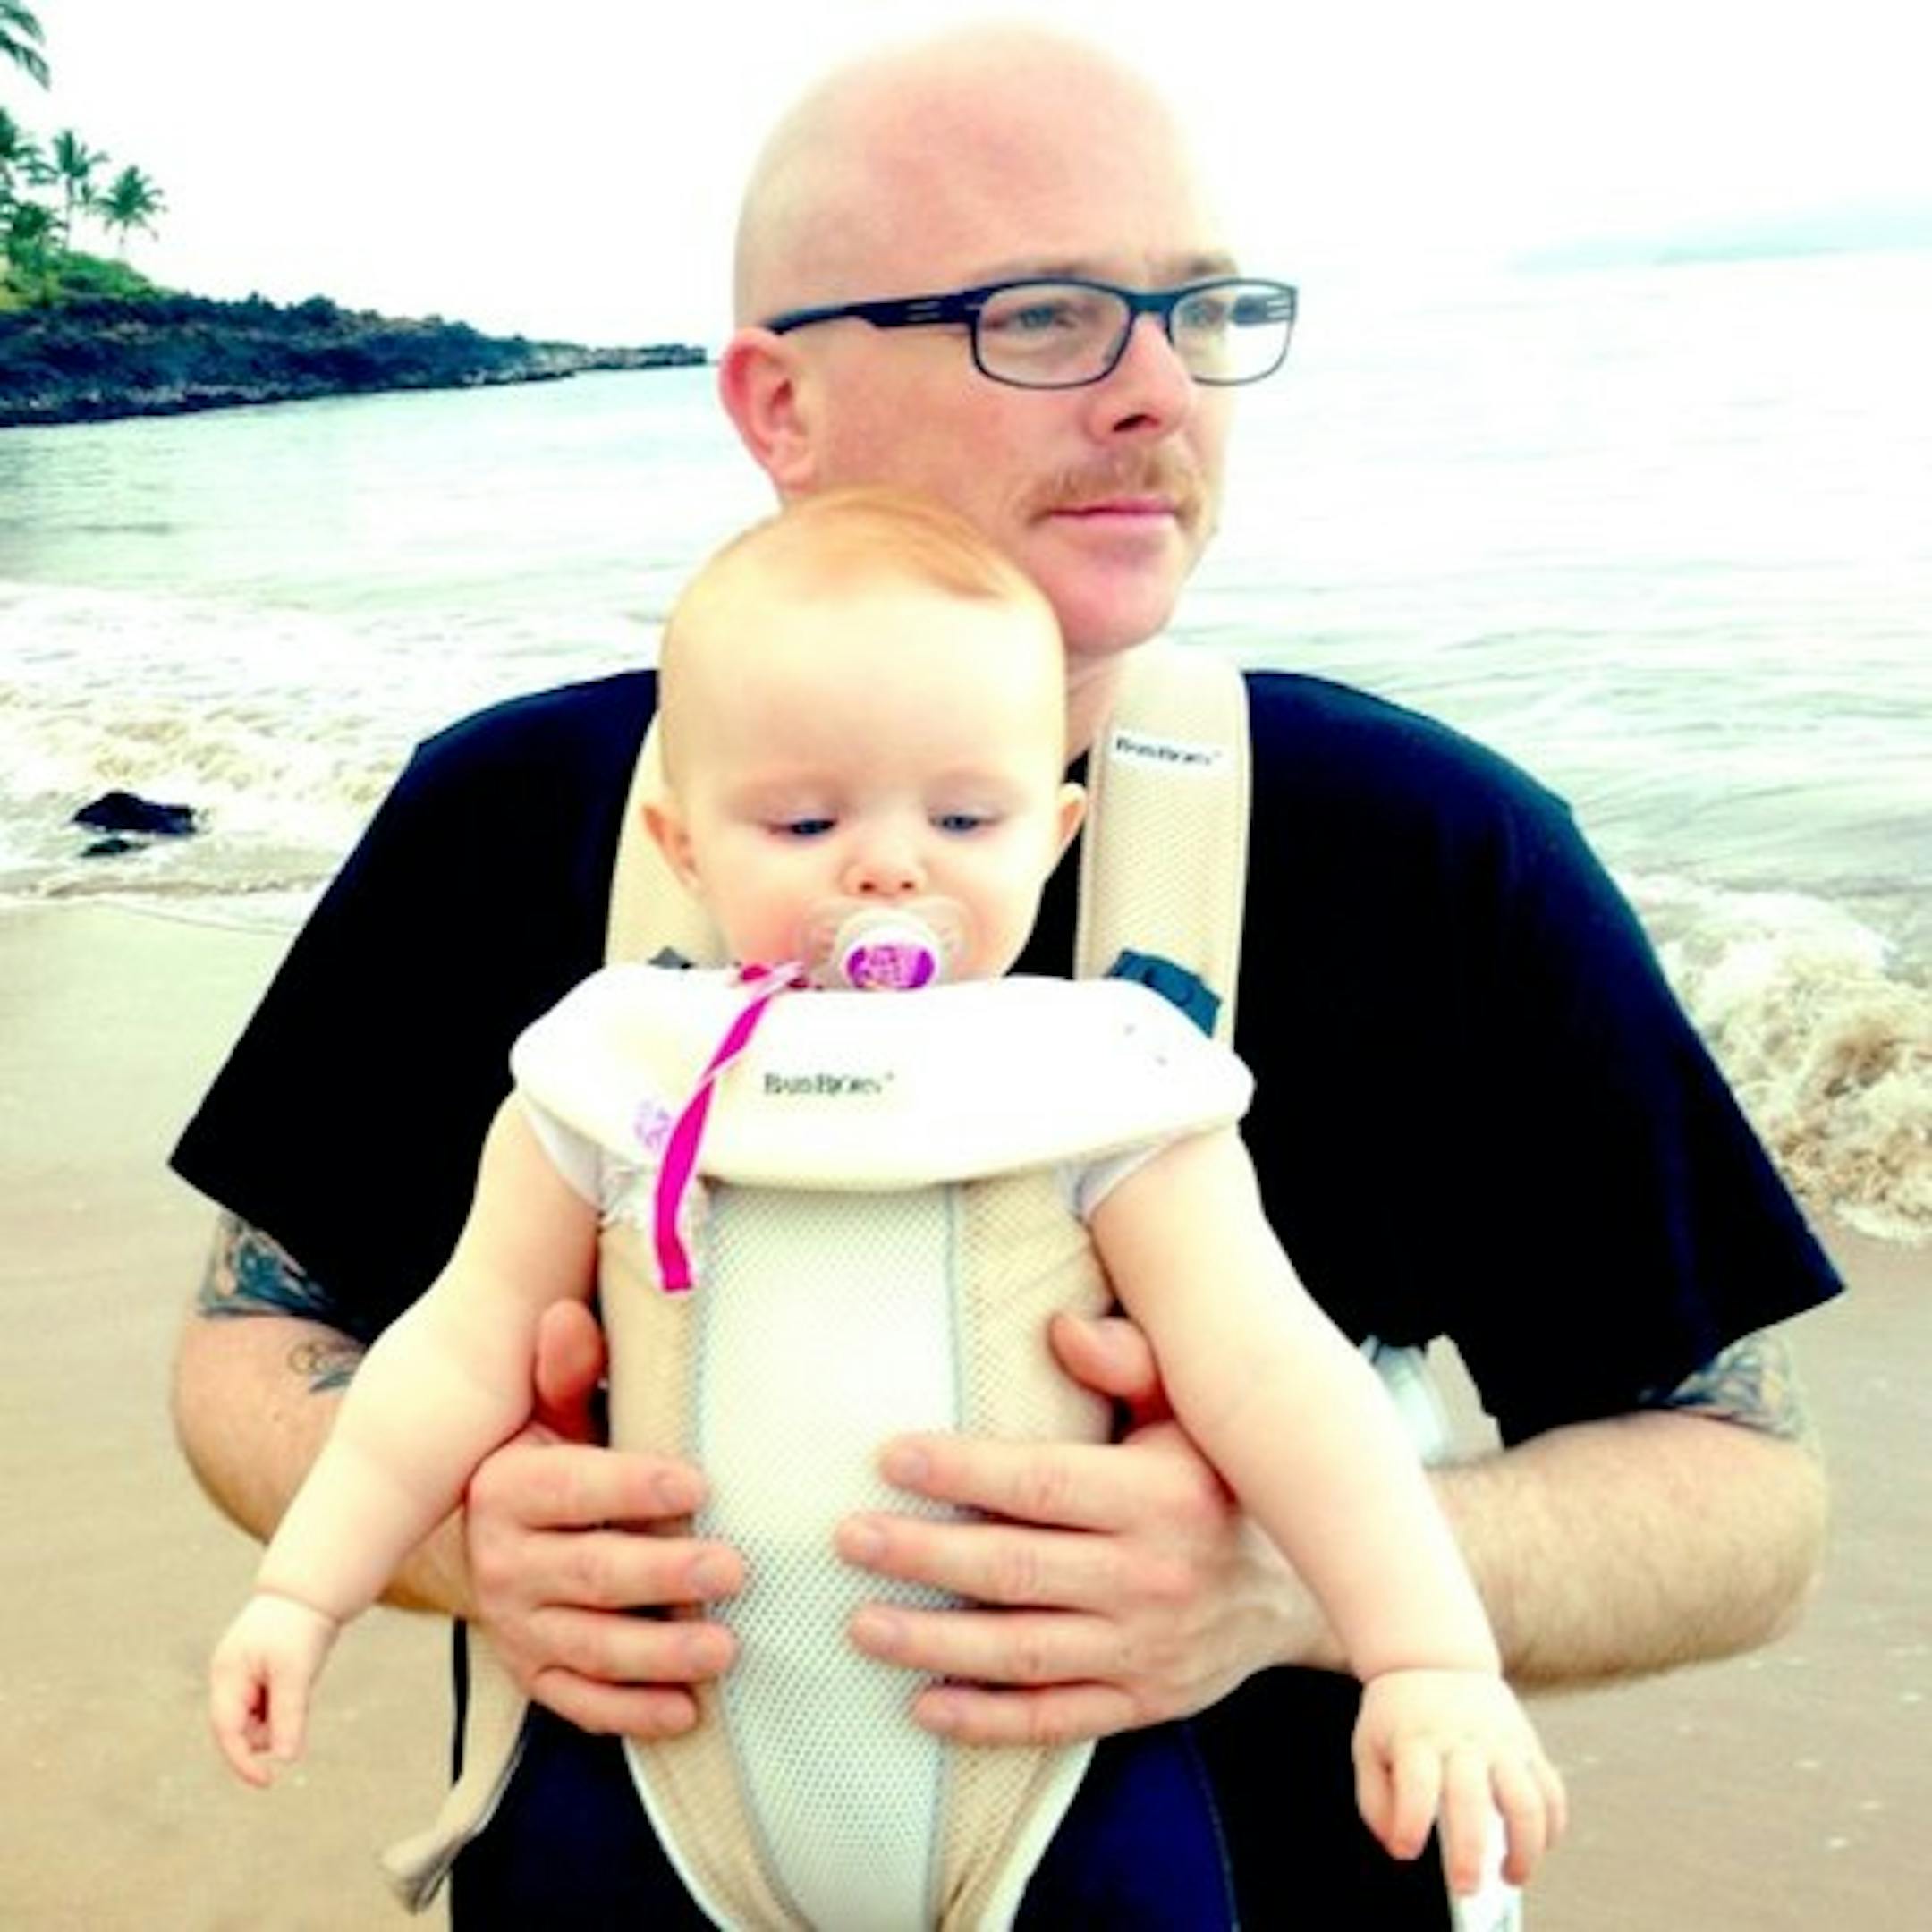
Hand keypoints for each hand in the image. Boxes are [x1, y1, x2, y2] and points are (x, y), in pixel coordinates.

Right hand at [208, 1592, 340, 1785]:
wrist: (311, 1592)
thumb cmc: (300, 1626)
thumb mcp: (296, 1671)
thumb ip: (289, 1714)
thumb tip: (287, 1758)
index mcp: (227, 1676)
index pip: (227, 1731)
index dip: (243, 1762)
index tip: (268, 1782)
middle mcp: (229, 1681)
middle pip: (242, 1731)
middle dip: (270, 1729)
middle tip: (296, 1691)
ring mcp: (243, 1680)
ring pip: (260, 1722)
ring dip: (280, 1716)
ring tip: (299, 1676)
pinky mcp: (261, 1679)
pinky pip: (272, 1708)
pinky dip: (286, 1704)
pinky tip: (298, 1676)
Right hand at [461, 1301, 744, 1738]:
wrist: (493, 1535)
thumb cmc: (554, 1461)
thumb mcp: (555, 1413)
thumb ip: (567, 1374)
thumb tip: (564, 1315)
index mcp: (506, 1489)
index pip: (571, 1489)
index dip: (632, 1487)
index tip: (699, 1486)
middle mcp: (500, 1562)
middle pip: (588, 1573)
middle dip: (663, 1575)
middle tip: (735, 1570)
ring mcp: (514, 1626)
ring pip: (588, 1646)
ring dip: (658, 1653)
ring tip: (725, 1648)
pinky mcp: (531, 1675)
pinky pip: (578, 1703)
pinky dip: (631, 1712)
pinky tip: (686, 1712)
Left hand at [832, 1311, 1337, 1746]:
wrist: (1310, 1585)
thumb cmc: (1224, 1476)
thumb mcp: (1194, 1407)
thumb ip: (1129, 1361)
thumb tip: (1059, 1326)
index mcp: (1160, 1498)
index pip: (1040, 1484)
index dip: (961, 1471)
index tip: (890, 1458)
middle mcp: (1153, 1579)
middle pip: (1015, 1570)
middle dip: (923, 1554)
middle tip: (848, 1539)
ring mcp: (1148, 1650)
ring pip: (1023, 1653)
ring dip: (935, 1641)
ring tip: (862, 1623)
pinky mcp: (1145, 1702)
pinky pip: (1055, 1719)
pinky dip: (987, 1720)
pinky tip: (923, 1702)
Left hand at [1352, 1669, 1567, 1894]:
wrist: (1436, 1659)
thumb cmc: (1398, 1715)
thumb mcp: (1369, 1746)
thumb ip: (1376, 1801)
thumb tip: (1399, 1848)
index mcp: (1416, 1740)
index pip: (1415, 1786)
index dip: (1411, 1823)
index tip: (1408, 1851)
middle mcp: (1461, 1741)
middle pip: (1471, 1800)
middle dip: (1471, 1852)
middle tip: (1466, 1889)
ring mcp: (1500, 1743)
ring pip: (1526, 1801)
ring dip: (1525, 1848)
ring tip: (1510, 1877)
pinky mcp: (1527, 1746)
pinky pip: (1551, 1791)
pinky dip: (1552, 1826)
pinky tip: (1538, 1847)